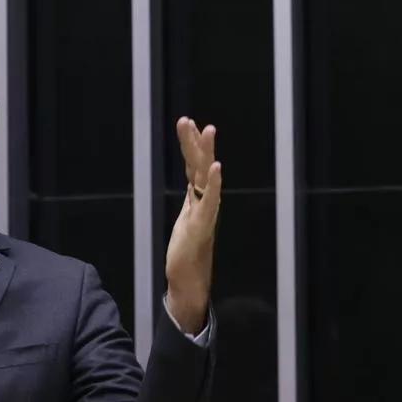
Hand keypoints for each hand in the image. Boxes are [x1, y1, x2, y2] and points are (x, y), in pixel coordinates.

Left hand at [165, 116, 222, 333]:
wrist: (189, 282)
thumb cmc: (186, 256)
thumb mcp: (184, 224)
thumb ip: (192, 207)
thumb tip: (195, 191)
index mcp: (196, 200)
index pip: (192, 166)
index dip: (190, 145)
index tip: (187, 123)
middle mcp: (203, 202)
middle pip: (199, 166)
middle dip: (195, 142)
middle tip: (188, 119)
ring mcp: (204, 213)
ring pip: (205, 178)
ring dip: (206, 154)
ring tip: (208, 130)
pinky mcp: (202, 226)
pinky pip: (211, 201)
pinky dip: (214, 184)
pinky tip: (216, 167)